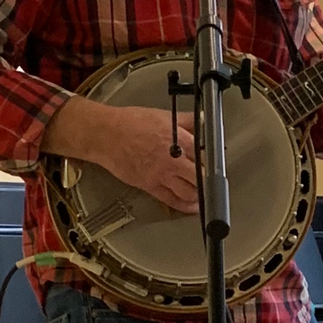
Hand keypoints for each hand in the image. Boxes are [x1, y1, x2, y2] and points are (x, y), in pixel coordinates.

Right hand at [44, 97, 198, 213]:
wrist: (107, 135)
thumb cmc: (130, 124)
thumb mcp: (164, 116)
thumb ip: (187, 121)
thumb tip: (203, 121)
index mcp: (178, 140)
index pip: (204, 154)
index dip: (212, 160)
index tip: (216, 163)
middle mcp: (172, 160)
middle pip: (200, 176)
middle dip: (207, 179)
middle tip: (211, 180)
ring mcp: (161, 175)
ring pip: (189, 192)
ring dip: (199, 195)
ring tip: (205, 194)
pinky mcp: (150, 186)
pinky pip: (172, 200)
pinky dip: (185, 205)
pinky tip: (192, 206)